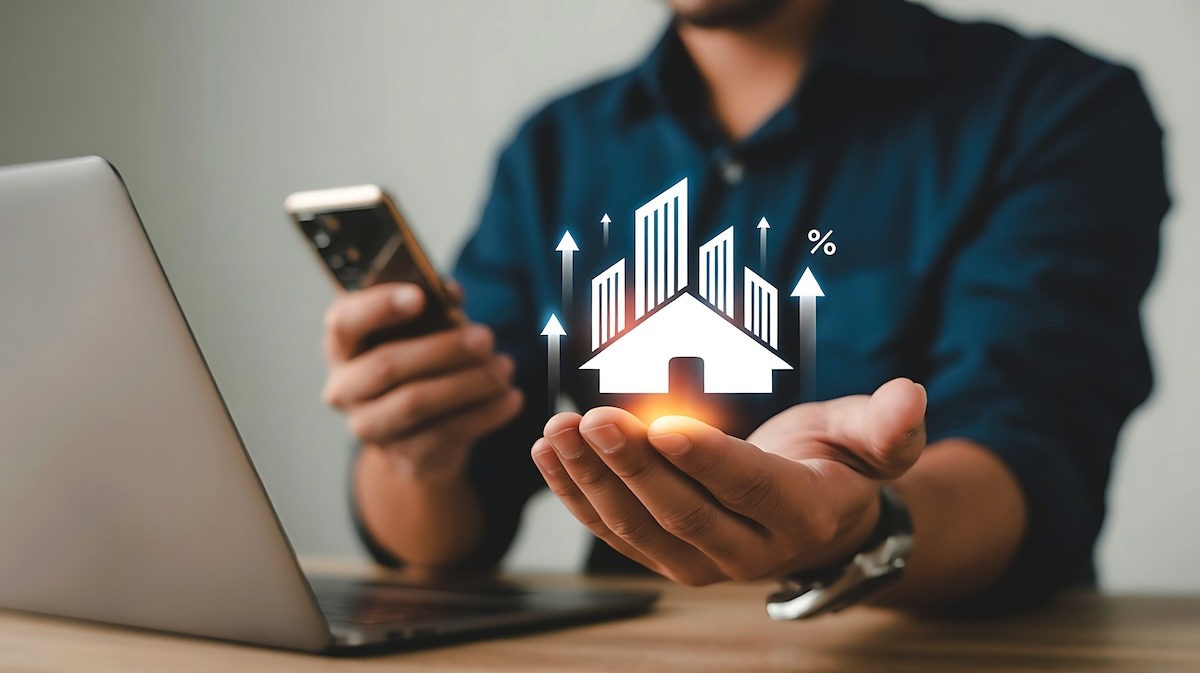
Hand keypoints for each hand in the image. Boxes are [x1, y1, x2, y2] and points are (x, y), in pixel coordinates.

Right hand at [323, 282, 522, 479]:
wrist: (414, 435)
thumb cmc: (417, 365)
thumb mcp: (418, 332)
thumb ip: (430, 309)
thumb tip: (451, 292)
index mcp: (343, 346)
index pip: (345, 322)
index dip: (379, 307)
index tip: (420, 296)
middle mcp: (345, 388)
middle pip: (386, 366)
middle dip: (442, 349)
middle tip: (485, 337)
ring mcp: (370, 427)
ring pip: (416, 403)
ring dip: (468, 382)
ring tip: (504, 367)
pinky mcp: (404, 456)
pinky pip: (447, 433)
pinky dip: (486, 412)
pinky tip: (511, 396)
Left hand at [531, 378, 925, 584]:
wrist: (813, 514)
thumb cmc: (836, 462)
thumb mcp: (869, 439)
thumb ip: (886, 425)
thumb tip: (913, 396)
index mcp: (804, 516)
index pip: (750, 489)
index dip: (708, 459)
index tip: (665, 423)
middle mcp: (750, 553)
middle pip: (683, 512)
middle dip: (634, 466)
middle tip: (593, 418)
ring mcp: (702, 562)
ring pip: (639, 529)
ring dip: (593, 481)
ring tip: (558, 432)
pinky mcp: (666, 555)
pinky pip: (614, 531)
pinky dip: (577, 495)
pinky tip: (550, 454)